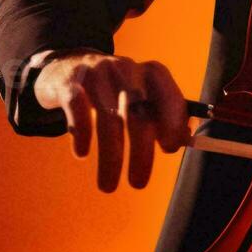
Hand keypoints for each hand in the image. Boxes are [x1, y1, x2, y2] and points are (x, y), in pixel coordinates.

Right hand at [33, 50, 190, 191]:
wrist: (68, 65)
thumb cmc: (114, 90)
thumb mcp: (142, 95)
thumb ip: (163, 115)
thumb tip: (183, 141)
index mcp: (150, 74)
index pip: (168, 96)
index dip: (172, 123)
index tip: (169, 149)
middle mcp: (126, 70)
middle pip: (138, 112)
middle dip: (141, 152)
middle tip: (139, 183)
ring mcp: (96, 74)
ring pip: (107, 117)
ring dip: (110, 157)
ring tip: (108, 186)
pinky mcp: (69, 82)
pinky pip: (76, 107)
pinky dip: (81, 133)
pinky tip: (82, 153)